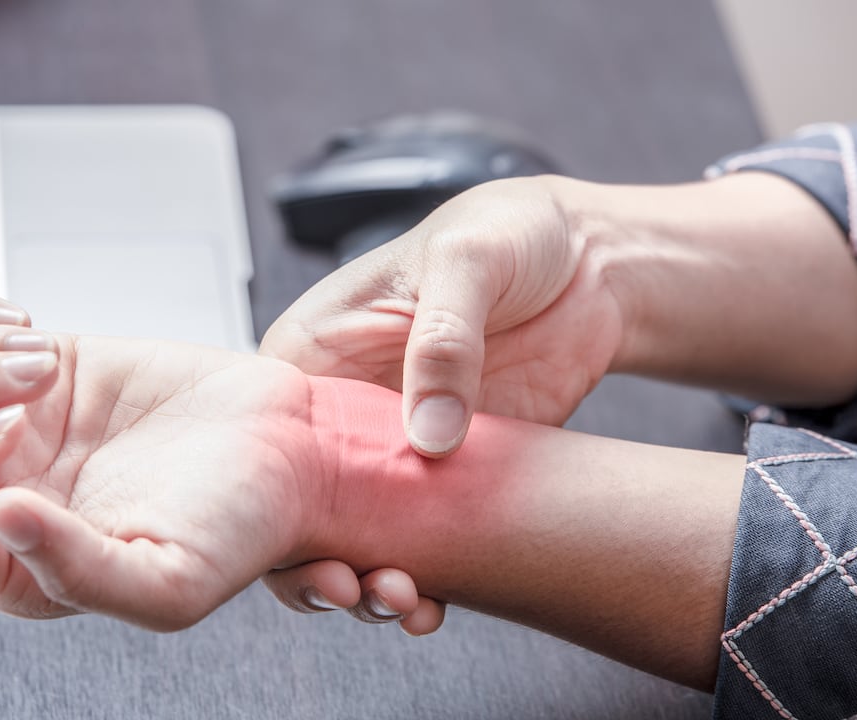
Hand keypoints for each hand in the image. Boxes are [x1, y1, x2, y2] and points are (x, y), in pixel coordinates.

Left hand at [0, 291, 324, 629]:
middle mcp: (2, 494)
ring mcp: (12, 427)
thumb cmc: (239, 523)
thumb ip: (76, 570)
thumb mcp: (171, 580)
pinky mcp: (34, 368)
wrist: (288, 446)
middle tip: (32, 382)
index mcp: (20, 562)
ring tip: (40, 353)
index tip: (13, 430)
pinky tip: (23, 323)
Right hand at [260, 176, 624, 632]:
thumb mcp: (468, 260)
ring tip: (406, 602)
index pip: (265, 436)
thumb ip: (442, 339)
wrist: (592, 264)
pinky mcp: (447, 476)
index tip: (307, 539)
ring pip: (356, 533)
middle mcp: (342, 409)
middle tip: (358, 588)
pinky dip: (428, 576)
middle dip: (319, 554)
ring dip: (371, 576)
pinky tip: (437, 604)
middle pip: (300, 501)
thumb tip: (427, 437)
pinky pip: (422, 539)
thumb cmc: (507, 232)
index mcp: (316, 348)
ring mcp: (391, 449)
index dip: (272, 495)